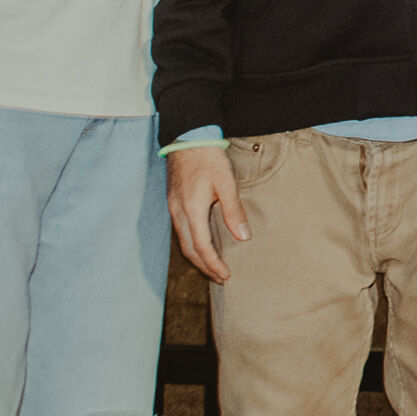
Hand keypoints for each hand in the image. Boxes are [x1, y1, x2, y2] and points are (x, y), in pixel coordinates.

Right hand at [168, 144, 247, 282]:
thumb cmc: (208, 158)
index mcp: (191, 210)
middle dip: (205, 267)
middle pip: (189, 250)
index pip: (201, 247)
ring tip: (213, 266)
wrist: (187, 137)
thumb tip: (243, 237)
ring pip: (183, 241)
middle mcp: (178, 212)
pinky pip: (181, 230)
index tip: (225, 276)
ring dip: (198, 257)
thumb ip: (233, 211)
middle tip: (221, 278)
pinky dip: (192, 243)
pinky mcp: (174, 202)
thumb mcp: (226, 183)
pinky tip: (203, 244)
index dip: (213, 264)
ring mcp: (173, 207)